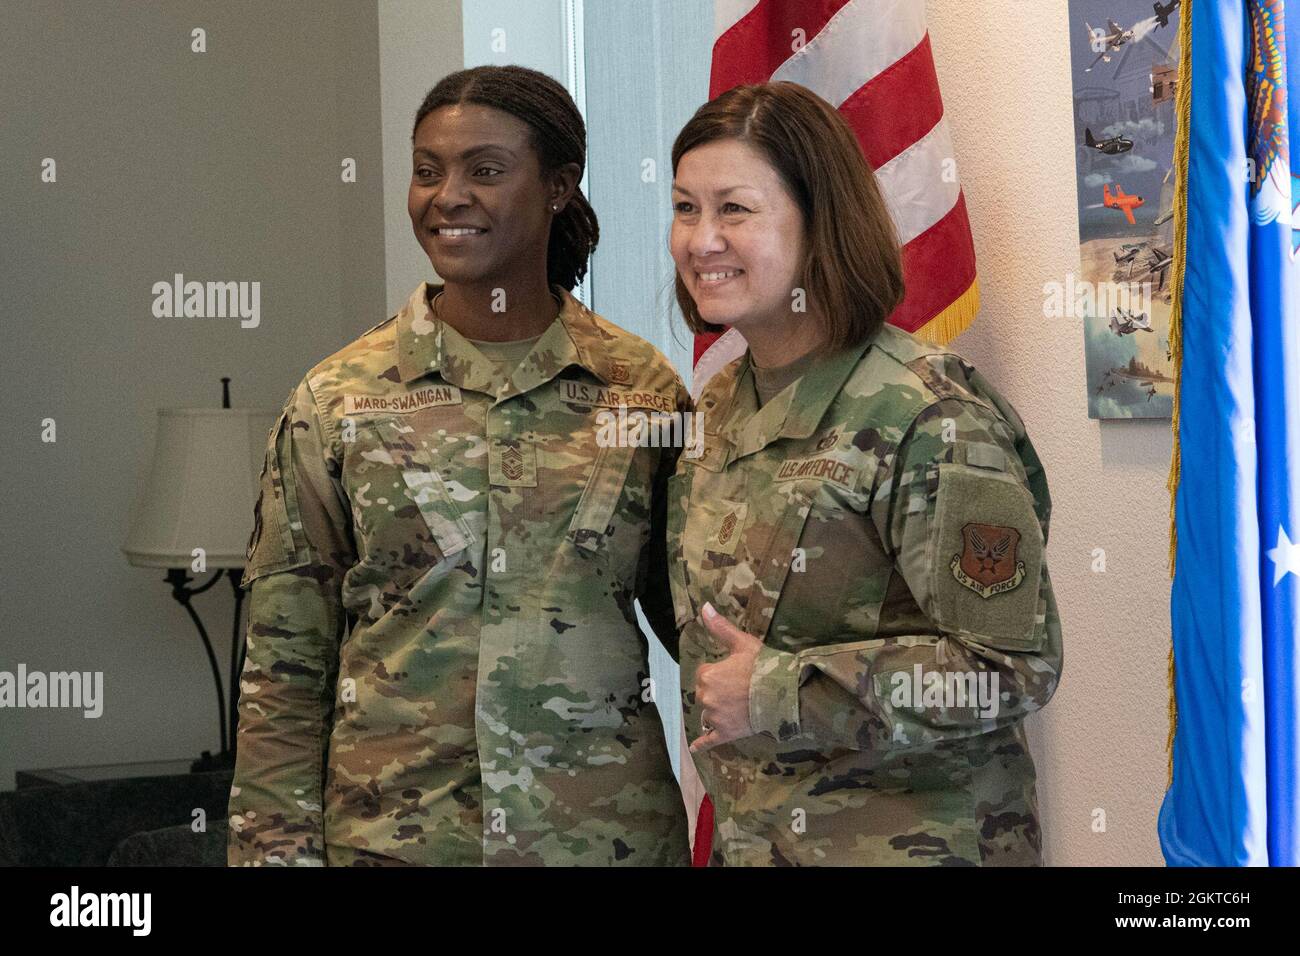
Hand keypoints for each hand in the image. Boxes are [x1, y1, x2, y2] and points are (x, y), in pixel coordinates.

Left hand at [689, 602, 762, 752]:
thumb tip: (704, 606)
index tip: (734, 672)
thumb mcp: (742, 643)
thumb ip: (720, 627)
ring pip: (708, 714)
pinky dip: (701, 745)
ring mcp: (716, 718)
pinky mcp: (726, 734)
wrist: (783, 694)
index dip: (718, 672)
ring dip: (717, 711)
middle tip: (739, 688)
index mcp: (707, 676)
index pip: (703, 673)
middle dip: (717, 691)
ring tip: (736, 706)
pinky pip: (709, 741)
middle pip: (704, 693)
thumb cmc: (763, 667)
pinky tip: (694, 748)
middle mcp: (707, 698)